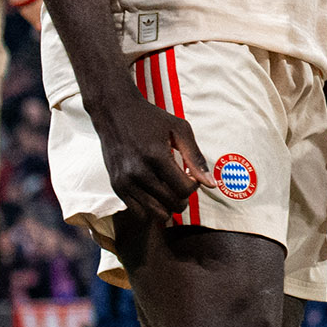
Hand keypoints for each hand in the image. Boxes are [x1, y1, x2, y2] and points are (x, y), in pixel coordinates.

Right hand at [87, 91, 217, 225]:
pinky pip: (139, 214)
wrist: (114, 112)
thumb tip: (211, 184)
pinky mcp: (117, 187)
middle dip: (183, 197)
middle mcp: (139, 172)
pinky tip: (154, 193)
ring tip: (168, 189)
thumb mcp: (179, 129)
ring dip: (168, 206)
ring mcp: (125, 182)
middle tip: (180, 182)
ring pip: (157, 214)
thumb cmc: (150, 118)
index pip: (184, 189)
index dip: (194, 186)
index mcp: (156, 156)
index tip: (189, 175)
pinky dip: (150, 209)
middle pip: (173, 204)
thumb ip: (195, 157)